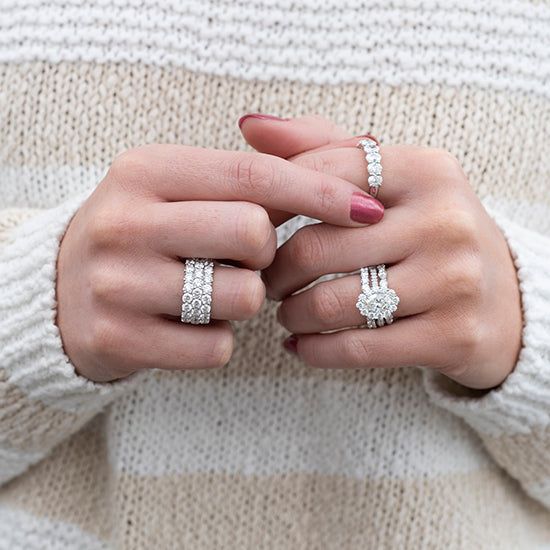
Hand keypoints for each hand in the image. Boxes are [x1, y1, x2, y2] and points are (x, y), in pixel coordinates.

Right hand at [56, 144, 383, 381]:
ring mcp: (116, 282)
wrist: (63, 290)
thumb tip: (356, 149)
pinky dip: (219, 339)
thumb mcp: (185, 187)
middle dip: (267, 253)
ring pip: (240, 296)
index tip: (367, 209)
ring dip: (244, 298)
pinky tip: (189, 324)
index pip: (254, 176)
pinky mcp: (117, 337)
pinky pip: (215, 346)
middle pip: (253, 235)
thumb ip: (261, 170)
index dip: (318, 191)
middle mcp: (125, 221)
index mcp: (148, 170)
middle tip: (243, 256)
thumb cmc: (148, 233)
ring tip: (209, 290)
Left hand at [240, 116, 522, 389]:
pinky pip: (357, 348)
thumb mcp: (392, 181)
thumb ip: (324, 149)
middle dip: (276, 271)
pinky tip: (301, 344)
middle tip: (269, 279)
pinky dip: (315, 350)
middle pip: (317, 248)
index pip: (325, 176)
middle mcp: (445, 221)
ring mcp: (454, 281)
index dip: (273, 205)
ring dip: (292, 313)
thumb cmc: (429, 232)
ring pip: (332, 304)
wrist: (505, 298)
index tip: (255, 227)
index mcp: (426, 170)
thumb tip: (250, 127)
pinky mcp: (453, 336)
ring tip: (286, 311)